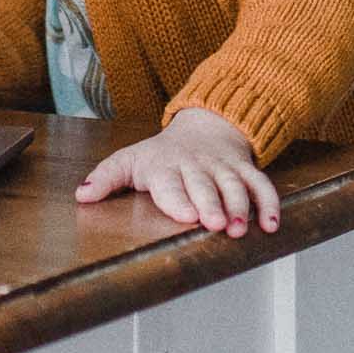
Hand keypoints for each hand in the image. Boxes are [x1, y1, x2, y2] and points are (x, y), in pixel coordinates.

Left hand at [76, 108, 280, 237]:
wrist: (205, 123)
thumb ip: (105, 178)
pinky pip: (261, 184)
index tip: (186, 215)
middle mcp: (196, 166)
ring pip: (235, 186)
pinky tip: (272, 224)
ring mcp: (223, 168)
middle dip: (212, 204)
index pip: (171, 183)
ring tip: (241, 229)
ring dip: (241, 207)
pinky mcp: (244, 170)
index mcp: (165, 166)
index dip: (179, 199)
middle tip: (216, 224)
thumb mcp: (129, 160)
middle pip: (205, 185)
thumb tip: (81, 195)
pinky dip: (269, 203)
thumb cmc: (162, 153)